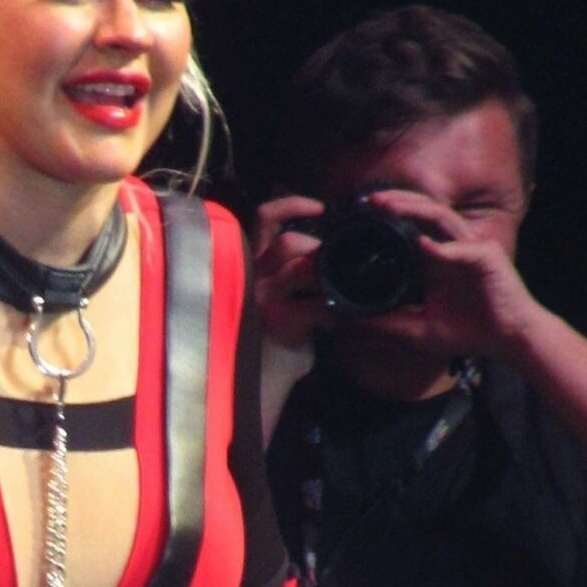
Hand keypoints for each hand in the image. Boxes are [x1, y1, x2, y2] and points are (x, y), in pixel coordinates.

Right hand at [252, 194, 333, 351]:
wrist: (255, 382)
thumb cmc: (269, 342)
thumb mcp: (272, 300)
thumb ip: (287, 276)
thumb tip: (318, 255)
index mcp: (251, 265)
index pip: (265, 218)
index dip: (291, 203)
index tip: (319, 207)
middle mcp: (252, 277)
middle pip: (288, 242)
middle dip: (318, 248)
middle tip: (333, 267)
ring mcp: (264, 299)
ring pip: (300, 265)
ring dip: (326, 273)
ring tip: (335, 289)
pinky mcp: (280, 321)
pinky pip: (316, 304)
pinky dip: (333, 310)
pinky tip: (333, 322)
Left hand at [358, 187, 538, 361]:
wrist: (509, 341)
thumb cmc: (471, 333)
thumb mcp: (421, 331)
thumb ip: (390, 322)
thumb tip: (354, 319)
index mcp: (435, 259)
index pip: (411, 225)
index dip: (387, 216)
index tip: (359, 216)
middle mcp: (452, 247)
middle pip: (423, 212)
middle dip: (397, 202)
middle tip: (368, 200)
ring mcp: (472, 248)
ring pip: (442, 218)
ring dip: (415, 210)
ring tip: (389, 207)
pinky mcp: (489, 258)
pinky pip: (464, 248)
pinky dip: (443, 248)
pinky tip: (424, 246)